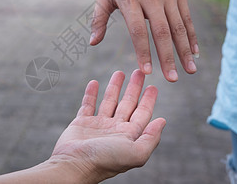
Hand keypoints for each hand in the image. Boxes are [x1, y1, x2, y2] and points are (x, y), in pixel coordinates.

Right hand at [50, 70, 165, 182]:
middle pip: (128, 104)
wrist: (74, 165)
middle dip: (134, 88)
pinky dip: (91, 93)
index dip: (148, 100)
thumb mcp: (136, 152)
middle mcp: (115, 130)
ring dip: (115, 87)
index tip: (153, 86)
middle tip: (139, 72)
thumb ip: (151, 138)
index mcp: (129, 136)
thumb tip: (162, 121)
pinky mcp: (81, 123)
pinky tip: (94, 82)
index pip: (142, 114)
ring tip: (119, 72)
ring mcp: (98, 126)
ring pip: (109, 101)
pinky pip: (87, 104)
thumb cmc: (105, 161)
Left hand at [90, 0, 198, 81]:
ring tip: (190, 71)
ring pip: (178, 27)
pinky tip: (194, 54)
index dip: (143, 51)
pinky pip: (187, 19)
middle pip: (162, 32)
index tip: (146, 72)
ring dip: (184, 51)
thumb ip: (98, 18)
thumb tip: (92, 42)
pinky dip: (191, 37)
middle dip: (168, 57)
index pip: (137, 30)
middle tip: (172, 79)